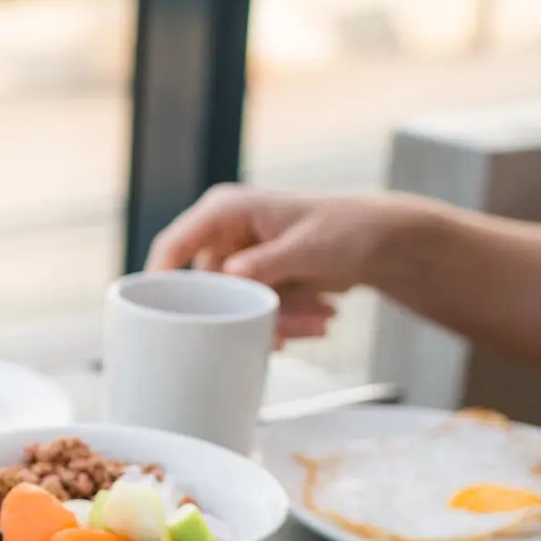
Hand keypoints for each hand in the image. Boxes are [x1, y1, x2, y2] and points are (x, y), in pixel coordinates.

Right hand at [147, 185, 404, 342]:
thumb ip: (266, 264)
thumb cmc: (348, 229)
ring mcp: (236, 262)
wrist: (381, 242)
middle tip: (281, 330)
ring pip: (232, 308)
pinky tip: (317, 319)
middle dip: (243, 313)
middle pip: (206, 289)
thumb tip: (229, 277)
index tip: (159, 318)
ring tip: (318, 318)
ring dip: (274, 320)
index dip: (158, 282)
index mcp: (225, 211)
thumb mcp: (308, 247)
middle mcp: (223, 235)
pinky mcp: (252, 285)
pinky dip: (282, 323)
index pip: (172, 246)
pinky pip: (251, 314)